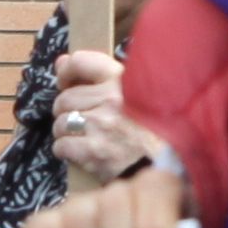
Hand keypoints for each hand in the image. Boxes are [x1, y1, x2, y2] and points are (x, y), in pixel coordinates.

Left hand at [51, 47, 143, 181]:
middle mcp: (110, 99)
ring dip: (66, 133)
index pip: (81, 62)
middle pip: (64, 99)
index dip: (66, 72)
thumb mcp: (136, 93)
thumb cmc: (153, 130)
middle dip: (67, 111)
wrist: (167, 166)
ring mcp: (100, 125)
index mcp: (122, 80)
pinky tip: (82, 153)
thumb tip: (61, 62)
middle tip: (81, 121)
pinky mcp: (93, 151)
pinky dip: (66, 151)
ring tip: (83, 138)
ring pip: (60, 123)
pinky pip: (61, 146)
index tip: (66, 83)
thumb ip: (98, 76)